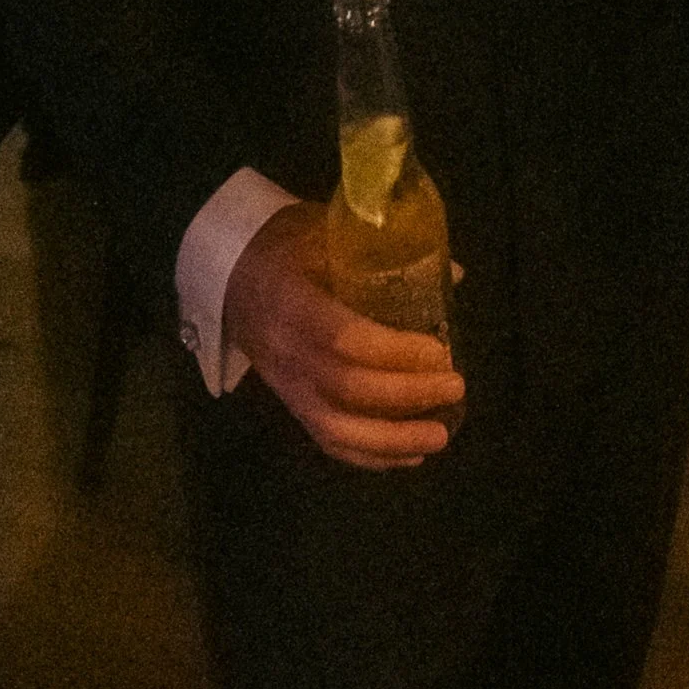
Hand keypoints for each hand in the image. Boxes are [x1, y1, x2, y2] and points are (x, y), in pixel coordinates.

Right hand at [223, 206, 464, 468]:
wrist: (232, 277)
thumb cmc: (286, 249)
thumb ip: (387, 253)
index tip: (439, 349)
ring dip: (393, 440)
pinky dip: (371, 456)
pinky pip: (328, 441)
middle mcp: (287, 354)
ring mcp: (287, 387)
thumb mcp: (328, 232)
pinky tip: (411, 455)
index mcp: (293, 304)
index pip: (344, 339)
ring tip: (441, 435)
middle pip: (347, 388)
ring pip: (336, 429)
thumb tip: (456, 275)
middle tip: (455, 386)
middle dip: (407, 394)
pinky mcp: (291, 406)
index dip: (395, 351)